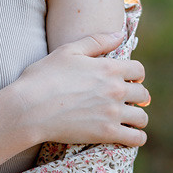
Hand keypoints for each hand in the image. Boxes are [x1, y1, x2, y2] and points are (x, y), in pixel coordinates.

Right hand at [14, 32, 149, 147]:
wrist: (29, 108)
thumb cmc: (44, 76)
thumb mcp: (68, 51)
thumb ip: (96, 41)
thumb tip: (119, 34)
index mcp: (108, 67)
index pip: (139, 70)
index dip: (135, 74)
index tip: (128, 79)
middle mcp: (115, 89)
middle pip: (142, 93)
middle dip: (137, 96)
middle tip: (127, 100)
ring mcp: (112, 113)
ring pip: (142, 117)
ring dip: (137, 117)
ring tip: (128, 118)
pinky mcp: (107, 134)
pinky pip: (136, 138)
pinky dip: (136, 137)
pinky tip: (128, 135)